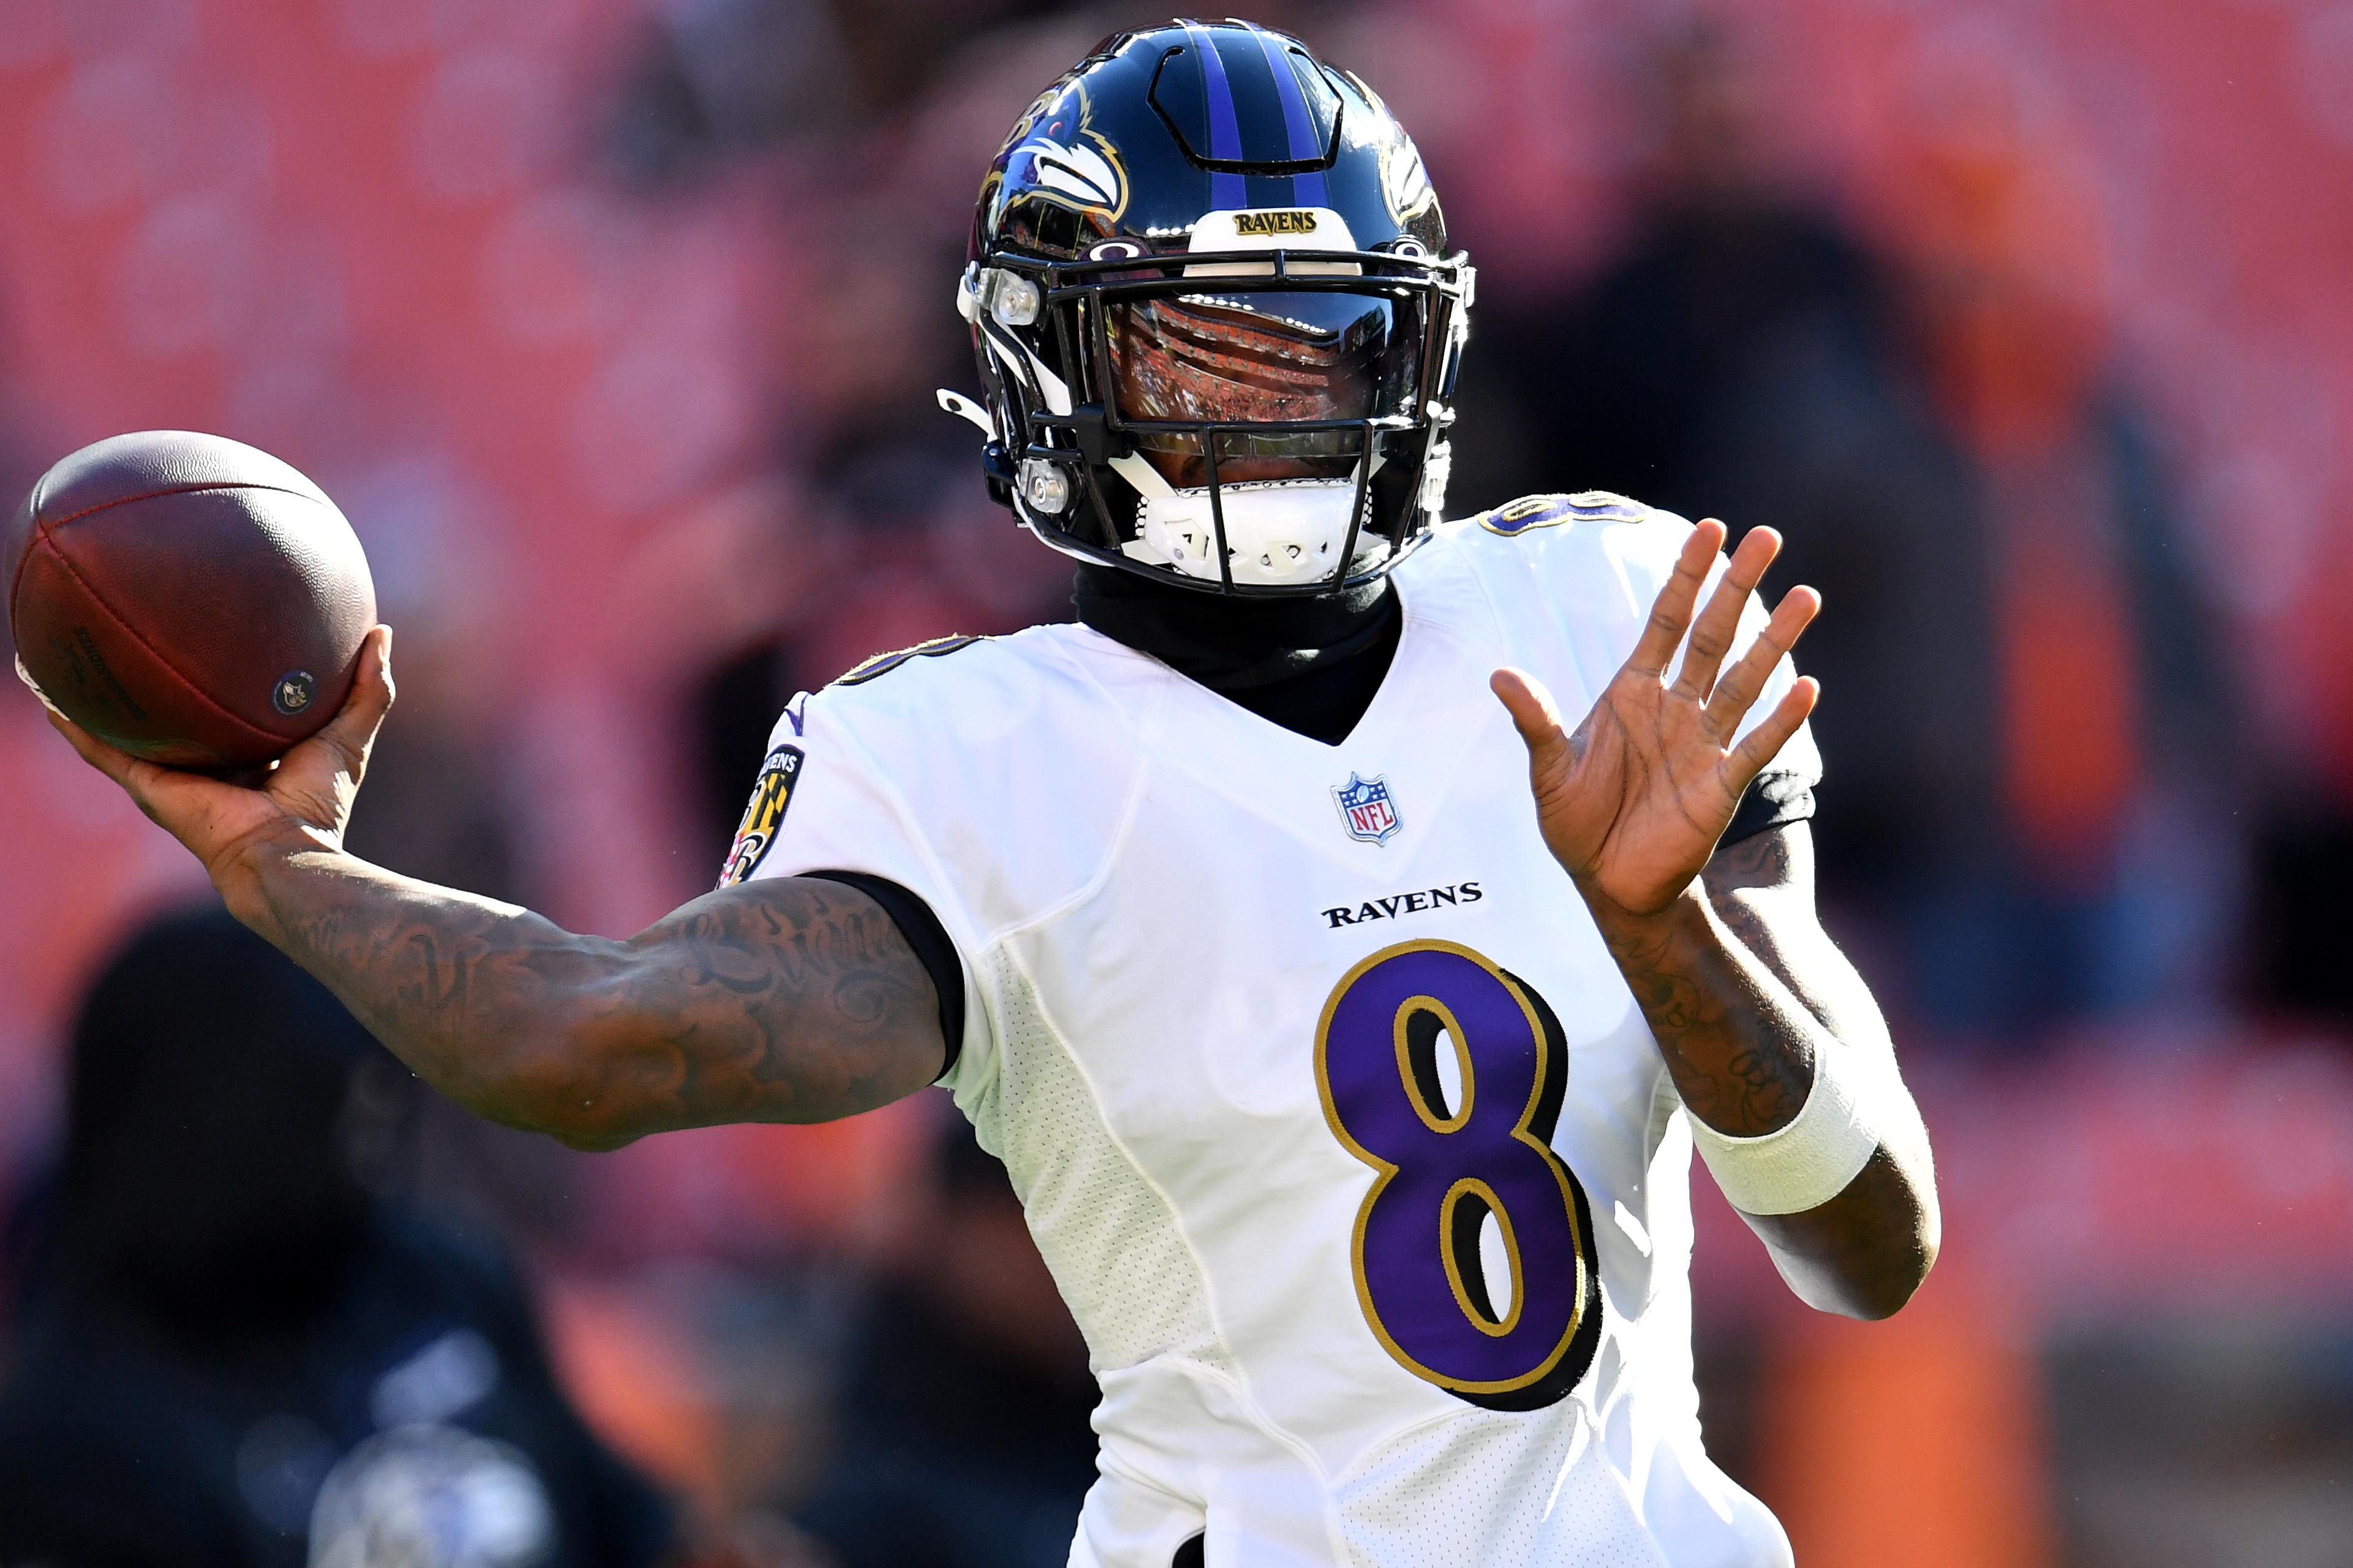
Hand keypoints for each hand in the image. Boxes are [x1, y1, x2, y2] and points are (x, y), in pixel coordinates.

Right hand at [46, 625, 395, 890]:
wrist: (285, 851)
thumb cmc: (320, 804)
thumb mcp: (349, 735)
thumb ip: (368, 688)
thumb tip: (380, 631)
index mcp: (246, 755)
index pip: (223, 712)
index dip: (213, 681)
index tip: (204, 641)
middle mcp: (203, 764)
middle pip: (168, 718)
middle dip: (147, 687)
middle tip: (126, 639)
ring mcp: (170, 775)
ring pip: (122, 731)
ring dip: (93, 701)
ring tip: (65, 661)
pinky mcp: (147, 786)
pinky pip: (100, 749)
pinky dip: (74, 724)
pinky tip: (49, 695)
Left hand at [1492, 521, 1817, 922]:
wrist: (1607, 883)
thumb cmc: (1577, 822)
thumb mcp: (1548, 772)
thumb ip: (1534, 721)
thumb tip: (1500, 675)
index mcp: (1632, 692)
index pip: (1665, 620)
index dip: (1687, 576)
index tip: (1711, 530)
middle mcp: (1675, 708)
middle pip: (1712, 635)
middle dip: (1737, 587)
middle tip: (1768, 537)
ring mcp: (1704, 744)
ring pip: (1745, 680)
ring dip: (1774, 640)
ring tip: (1806, 596)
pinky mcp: (1722, 786)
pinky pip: (1757, 745)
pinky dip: (1781, 718)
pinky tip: (1808, 686)